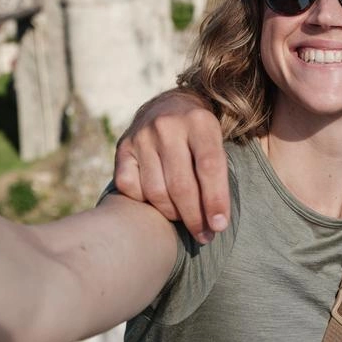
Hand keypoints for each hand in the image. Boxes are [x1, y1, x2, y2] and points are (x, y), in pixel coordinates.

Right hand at [113, 89, 229, 242]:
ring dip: (172, 214)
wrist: (168, 105)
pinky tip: (157, 200)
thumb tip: (216, 223)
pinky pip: (130, 188)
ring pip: (156, 192)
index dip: (215, 200)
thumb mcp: (216, 140)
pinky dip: (144, 201)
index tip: (219, 227)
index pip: (209, 167)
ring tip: (183, 217)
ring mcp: (142, 136)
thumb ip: (217, 174)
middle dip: (194, 218)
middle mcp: (168, 125)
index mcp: (199, 120)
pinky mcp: (123, 147)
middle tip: (203, 235)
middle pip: (182, 185)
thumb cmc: (199, 135)